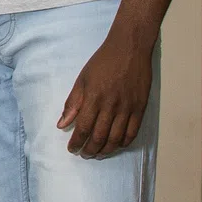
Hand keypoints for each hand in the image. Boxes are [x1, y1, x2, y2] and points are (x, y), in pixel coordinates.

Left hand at [57, 33, 151, 157]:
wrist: (130, 48)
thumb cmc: (103, 61)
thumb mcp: (82, 79)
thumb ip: (72, 103)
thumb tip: (61, 125)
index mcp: (93, 98)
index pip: (82, 128)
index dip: (76, 143)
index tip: (72, 149)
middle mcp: (111, 105)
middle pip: (99, 137)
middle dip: (89, 150)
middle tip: (84, 154)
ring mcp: (127, 107)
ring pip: (116, 138)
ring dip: (105, 150)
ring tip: (98, 153)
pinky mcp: (140, 107)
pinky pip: (133, 132)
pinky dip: (124, 143)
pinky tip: (117, 145)